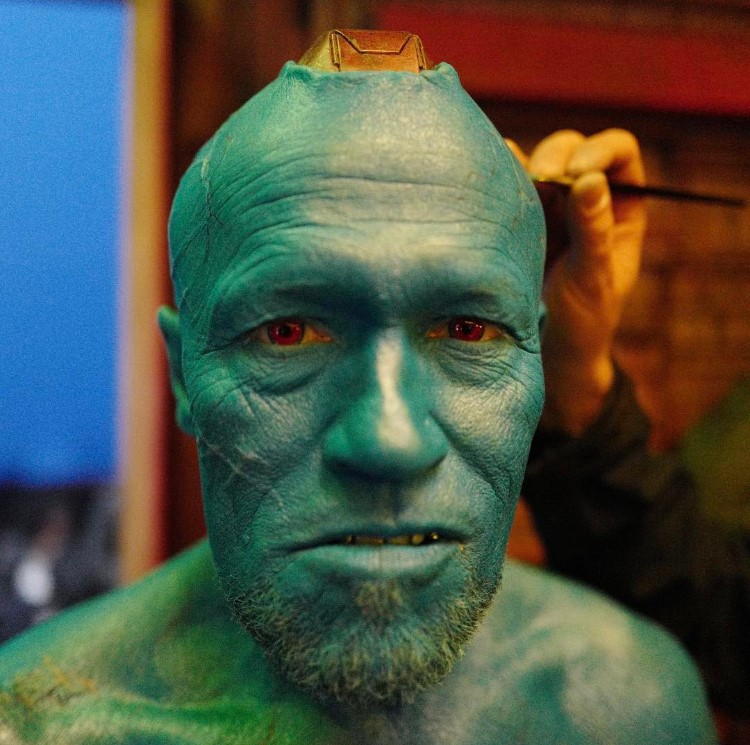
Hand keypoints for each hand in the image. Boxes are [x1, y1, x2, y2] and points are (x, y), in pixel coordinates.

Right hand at [507, 129, 646, 434]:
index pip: (618, 154)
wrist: (544, 353)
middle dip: (556, 158)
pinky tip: (488, 184)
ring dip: (522, 167)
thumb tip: (589, 179)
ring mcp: (544, 206)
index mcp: (619, 206)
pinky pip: (504, 184)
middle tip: (543, 181)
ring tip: (513, 187)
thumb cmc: (581, 321)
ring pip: (533, 161)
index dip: (599, 151)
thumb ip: (594, 230)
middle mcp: (583, 198)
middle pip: (572, 149)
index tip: (576, 175)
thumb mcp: (593, 278)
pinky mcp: (513, 218)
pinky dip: (496, 178)